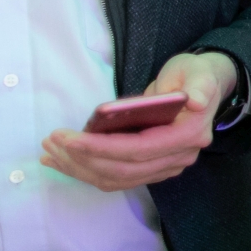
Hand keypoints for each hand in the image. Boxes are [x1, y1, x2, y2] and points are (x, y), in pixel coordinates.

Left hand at [40, 52, 237, 191]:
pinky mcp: (151, 169)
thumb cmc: (194, 76)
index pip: (139, 150)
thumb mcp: (199, 72)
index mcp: (190, 134)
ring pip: (116, 178)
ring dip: (79, 169)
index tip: (69, 139)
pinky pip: (116, 178)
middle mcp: (180, 157)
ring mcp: (166, 166)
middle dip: (82, 159)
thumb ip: (200, 86)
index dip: (102, 148)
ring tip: (50, 152)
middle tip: (51, 142)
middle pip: (123, 169)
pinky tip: (63, 161)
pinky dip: (87, 172)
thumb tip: (197, 101)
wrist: (199, 87)